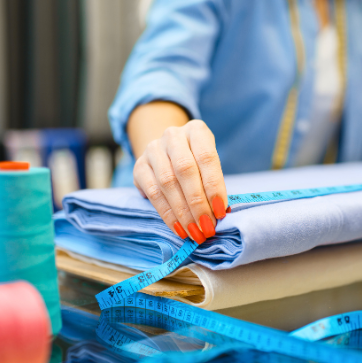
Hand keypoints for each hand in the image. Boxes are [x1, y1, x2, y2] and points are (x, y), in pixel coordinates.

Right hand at [133, 119, 227, 243]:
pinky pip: (153, 193)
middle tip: (207, 227)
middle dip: (198, 203)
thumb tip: (221, 213)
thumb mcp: (209, 164)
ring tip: (194, 232)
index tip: (221, 212)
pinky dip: (167, 214)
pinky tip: (179, 228)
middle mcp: (172, 135)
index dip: (214, 187)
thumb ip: (213, 184)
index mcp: (196, 130)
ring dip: (183, 212)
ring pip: (167, 183)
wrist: (167, 152)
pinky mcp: (139, 166)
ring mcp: (153, 149)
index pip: (207, 158)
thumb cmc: (196, 162)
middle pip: (185, 170)